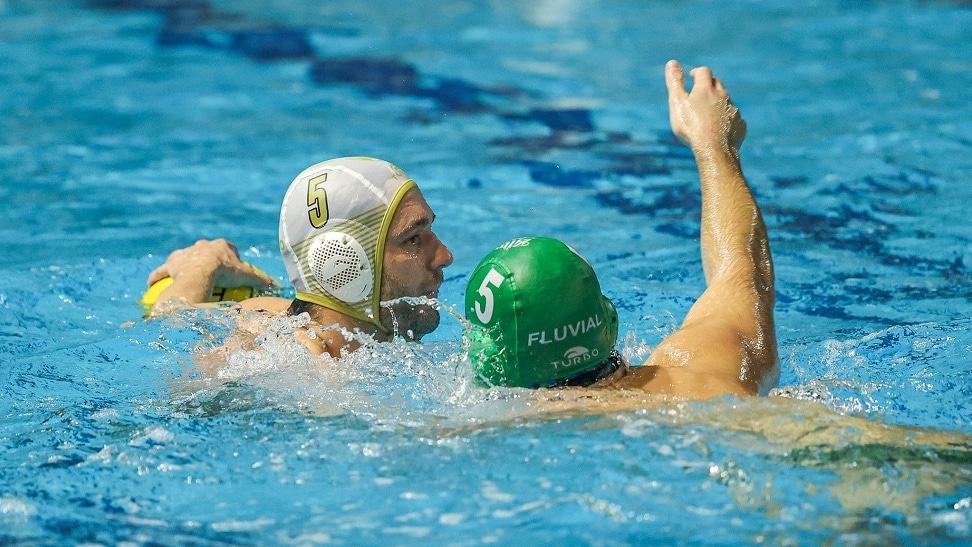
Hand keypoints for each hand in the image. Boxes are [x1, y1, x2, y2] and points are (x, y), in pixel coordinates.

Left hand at [147, 238, 273, 288]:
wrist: (204, 271)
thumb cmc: (226, 272)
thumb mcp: (247, 276)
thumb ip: (261, 281)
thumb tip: (276, 287)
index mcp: (221, 245)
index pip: (227, 249)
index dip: (230, 258)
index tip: (231, 269)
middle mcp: (202, 245)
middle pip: (205, 251)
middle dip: (206, 258)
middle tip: (211, 275)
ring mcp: (186, 253)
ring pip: (183, 259)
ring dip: (183, 265)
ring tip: (182, 276)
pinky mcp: (172, 262)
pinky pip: (162, 271)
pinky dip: (157, 276)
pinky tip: (151, 284)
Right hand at [665, 60, 745, 153]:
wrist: (714, 150)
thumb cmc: (692, 127)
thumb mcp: (677, 103)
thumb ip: (675, 82)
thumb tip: (672, 62)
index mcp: (706, 88)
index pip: (703, 72)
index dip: (697, 72)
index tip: (692, 76)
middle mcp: (723, 96)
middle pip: (717, 84)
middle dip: (709, 85)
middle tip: (700, 92)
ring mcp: (733, 110)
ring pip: (726, 101)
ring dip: (718, 103)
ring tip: (709, 112)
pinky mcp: (740, 124)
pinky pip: (734, 118)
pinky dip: (727, 119)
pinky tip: (720, 127)